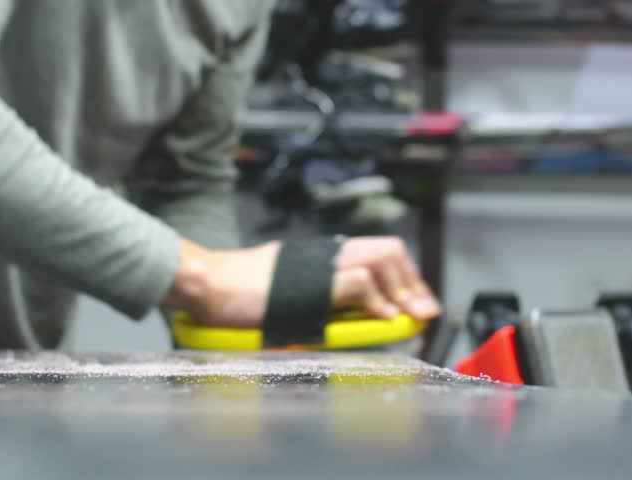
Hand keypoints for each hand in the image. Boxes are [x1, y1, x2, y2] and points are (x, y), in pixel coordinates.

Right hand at [162, 236, 441, 327]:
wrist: (208, 283)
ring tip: (409, 314)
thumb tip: (356, 313)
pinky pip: (357, 282)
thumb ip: (323, 298)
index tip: (417, 302)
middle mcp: (325, 253)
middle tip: (423, 310)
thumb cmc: (239, 292)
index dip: (406, 277)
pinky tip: (385, 318)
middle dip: (413, 282)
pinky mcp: (312, 281)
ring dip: (402, 289)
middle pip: (388, 250)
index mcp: (322, 256)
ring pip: (380, 259)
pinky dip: (378, 300)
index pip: (379, 253)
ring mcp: (319, 264)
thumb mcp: (290, 293)